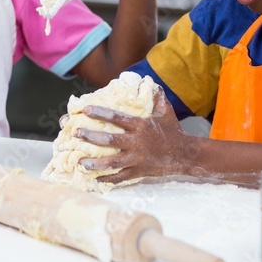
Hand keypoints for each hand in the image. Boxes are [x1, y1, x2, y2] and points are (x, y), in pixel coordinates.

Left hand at [75, 87, 195, 182]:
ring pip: (112, 162)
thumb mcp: (166, 112)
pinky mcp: (139, 171)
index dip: (101, 113)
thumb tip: (150, 81)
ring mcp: (137, 158)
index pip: (117, 118)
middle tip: (76, 134)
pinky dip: (108, 179)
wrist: (185, 154)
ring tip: (80, 162)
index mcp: (140, 126)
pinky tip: (96, 179)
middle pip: (109, 140)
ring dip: (95, 163)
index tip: (86, 110)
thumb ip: (156, 97)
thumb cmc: (173, 131)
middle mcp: (137, 142)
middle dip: (91, 137)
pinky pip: (121, 176)